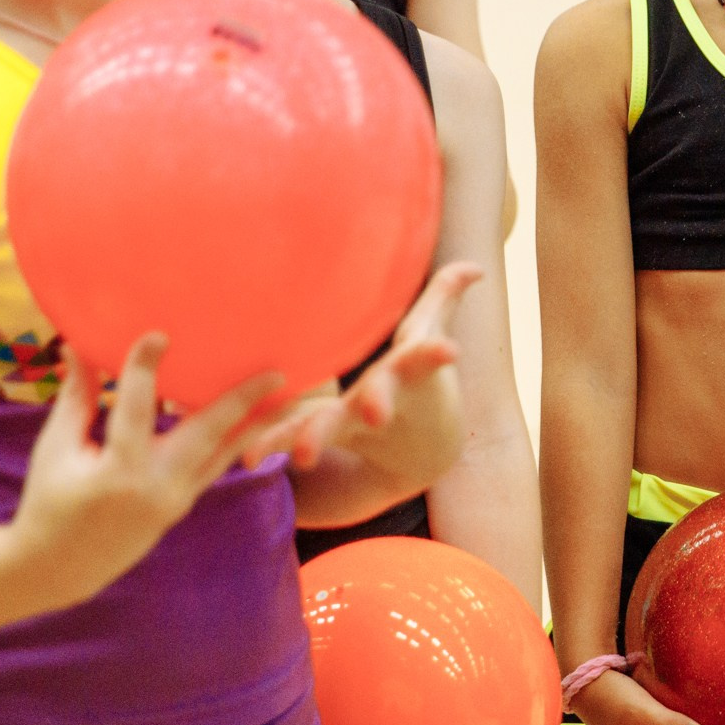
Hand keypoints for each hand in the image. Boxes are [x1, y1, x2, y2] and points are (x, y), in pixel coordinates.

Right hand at [10, 334, 283, 612]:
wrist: (60, 569)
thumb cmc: (49, 502)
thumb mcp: (56, 449)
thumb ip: (76, 398)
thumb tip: (76, 346)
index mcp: (117, 471)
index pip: (134, 408)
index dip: (144, 369)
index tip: (159, 335)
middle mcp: (156, 486)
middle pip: (206, 435)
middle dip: (243, 401)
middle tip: (277, 373)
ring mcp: (176, 500)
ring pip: (224, 455)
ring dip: (258, 425)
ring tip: (290, 397)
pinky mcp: (183, 505)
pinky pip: (215, 467)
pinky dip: (236, 441)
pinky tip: (257, 418)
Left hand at [245, 264, 476, 487]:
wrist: (420, 449)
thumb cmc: (420, 381)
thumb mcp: (430, 338)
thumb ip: (443, 299)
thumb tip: (475, 266)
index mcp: (406, 373)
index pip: (425, 359)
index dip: (435, 353)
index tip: (450, 352)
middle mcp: (380, 400)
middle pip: (378, 400)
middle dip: (378, 402)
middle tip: (377, 412)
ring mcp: (350, 422)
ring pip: (331, 428)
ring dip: (313, 437)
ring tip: (302, 454)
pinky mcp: (320, 434)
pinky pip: (291, 437)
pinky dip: (272, 444)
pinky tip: (248, 458)